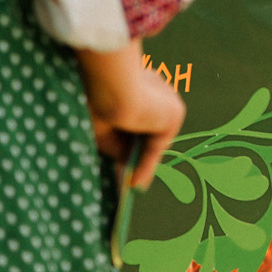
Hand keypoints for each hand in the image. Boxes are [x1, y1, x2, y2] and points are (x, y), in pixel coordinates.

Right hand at [75, 42, 185, 188]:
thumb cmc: (97, 102)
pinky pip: (158, 145)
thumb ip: (118, 147)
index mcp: (139, 84)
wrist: (110, 87)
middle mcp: (156, 90)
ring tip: (132, 186)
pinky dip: (147, 165)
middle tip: (129, 179)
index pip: (140, 116)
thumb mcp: (104, 130)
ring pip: (153, 140)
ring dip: (144, 164)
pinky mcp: (175, 114)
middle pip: (149, 130)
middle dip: (139, 155)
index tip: (122, 159)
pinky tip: (136, 184)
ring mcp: (168, 101)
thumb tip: (128, 169)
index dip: (130, 139)